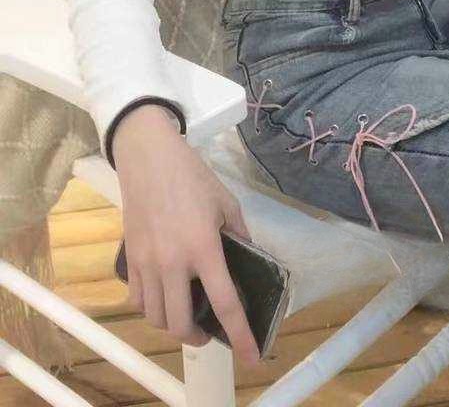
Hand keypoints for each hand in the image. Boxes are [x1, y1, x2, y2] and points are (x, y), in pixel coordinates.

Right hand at [113, 112, 261, 367]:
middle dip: (198, 338)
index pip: (224, 303)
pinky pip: (138, 300)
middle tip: (211, 333)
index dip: (239, 334)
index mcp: (204, 248)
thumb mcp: (226, 202)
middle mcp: (173, 263)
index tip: (250, 357)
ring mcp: (148, 263)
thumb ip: (239, 234)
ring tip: (188, 316)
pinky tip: (164, 299)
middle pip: (181, 323)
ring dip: (174, 325)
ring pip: (157, 317)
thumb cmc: (192, 176)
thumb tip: (246, 257)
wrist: (149, 158)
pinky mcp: (131, 259)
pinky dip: (152, 309)